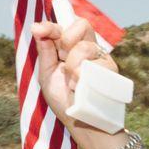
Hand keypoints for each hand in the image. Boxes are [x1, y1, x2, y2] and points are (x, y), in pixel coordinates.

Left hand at [26, 19, 114, 134]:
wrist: (79, 122)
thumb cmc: (64, 99)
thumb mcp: (47, 74)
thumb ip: (45, 51)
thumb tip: (37, 27)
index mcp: (72, 48)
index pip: (65, 27)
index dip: (51, 26)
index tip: (38, 30)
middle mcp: (88, 49)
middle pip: (82, 25)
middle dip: (67, 39)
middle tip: (62, 58)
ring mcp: (101, 59)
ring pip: (85, 47)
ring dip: (72, 66)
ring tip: (72, 83)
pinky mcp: (111, 71)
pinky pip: (96, 64)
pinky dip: (83, 78)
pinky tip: (81, 88)